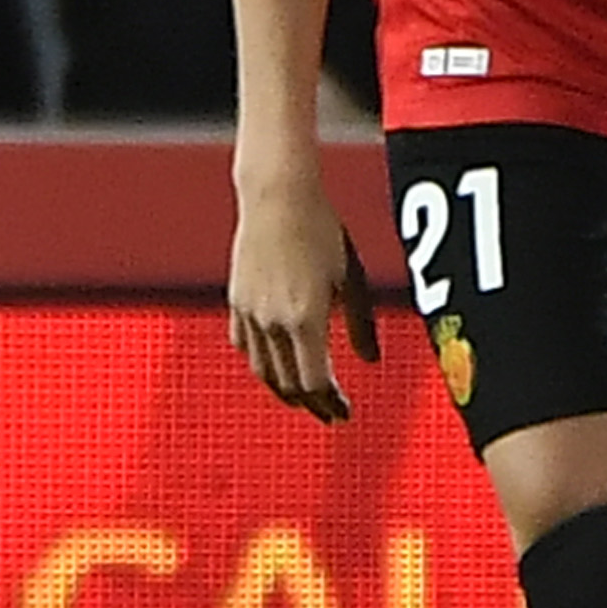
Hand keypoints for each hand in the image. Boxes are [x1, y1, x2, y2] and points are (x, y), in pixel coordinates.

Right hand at [227, 175, 380, 421]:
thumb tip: (370, 358)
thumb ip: (360, 323)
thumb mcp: (351, 278)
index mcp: (305, 318)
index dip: (331, 402)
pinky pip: (244, 346)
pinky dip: (259, 362)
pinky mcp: (236, 300)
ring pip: (262, 370)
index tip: (344, 411)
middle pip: (289, 384)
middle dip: (311, 404)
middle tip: (329, 413)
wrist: (278, 194)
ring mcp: (250, 312)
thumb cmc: (319, 227)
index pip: (315, 382)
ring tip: (302, 397)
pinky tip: (272, 364)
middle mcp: (273, 321)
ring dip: (284, 390)